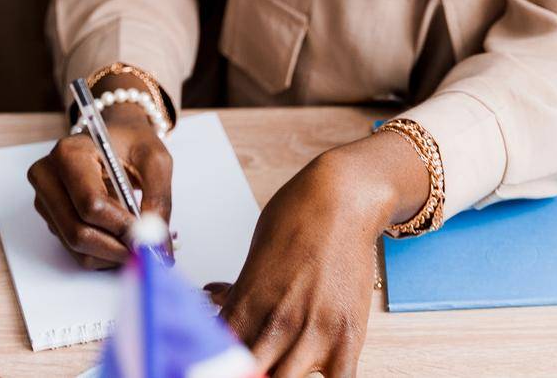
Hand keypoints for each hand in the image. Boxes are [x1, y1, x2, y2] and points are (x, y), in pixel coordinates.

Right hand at [27, 94, 172, 268]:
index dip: (121, 226)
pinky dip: (102, 254)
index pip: (91, 203)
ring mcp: (45, 200)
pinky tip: (120, 238)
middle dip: (116, 248)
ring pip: (75, 246)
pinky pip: (74, 249)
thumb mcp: (155, 160)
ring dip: (110, 254)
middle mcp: (48, 177)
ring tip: (137, 242)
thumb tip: (157, 241)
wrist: (112, 137)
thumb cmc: (131, 143)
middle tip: (146, 251)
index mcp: (70, 154)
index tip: (148, 237)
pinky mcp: (51, 217)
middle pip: (77, 231)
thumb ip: (158, 198)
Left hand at [208, 132, 429, 377]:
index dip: (208, 366)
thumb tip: (215, 307)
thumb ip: (239, 298)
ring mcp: (313, 331)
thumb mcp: (255, 260)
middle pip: (247, 374)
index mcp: (245, 303)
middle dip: (241, 374)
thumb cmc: (295, 218)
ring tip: (275, 371)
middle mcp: (275, 322)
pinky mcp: (348, 335)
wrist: (341, 197)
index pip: (213, 356)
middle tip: (244, 369)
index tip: (209, 366)